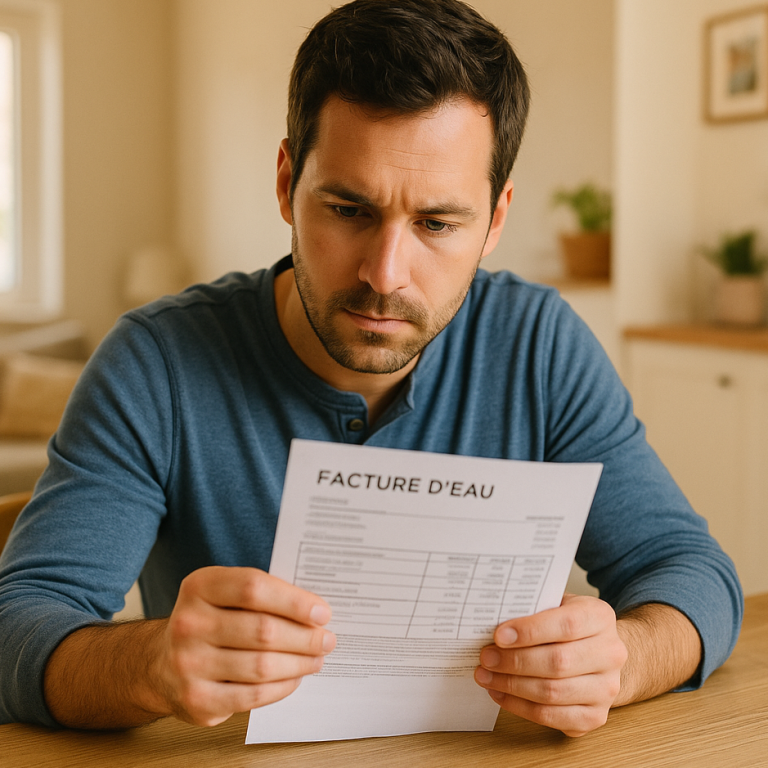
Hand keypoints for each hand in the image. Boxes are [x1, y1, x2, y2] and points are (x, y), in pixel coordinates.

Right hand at [151, 566, 335, 726]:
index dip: (294, 601)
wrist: (162, 664)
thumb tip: (314, 611)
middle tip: (327, 639)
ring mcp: (189, 664)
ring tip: (316, 658)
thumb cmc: (210, 621)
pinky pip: (253, 695)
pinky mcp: (197, 700)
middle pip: (263, 630)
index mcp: (199, 586)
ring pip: (262, 666)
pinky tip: (295, 678)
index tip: (322, 612)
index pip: (254, 588)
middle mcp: (189, 623)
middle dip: (305, 637)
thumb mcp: (225, 594)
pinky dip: (282, 687)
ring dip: (299, 663)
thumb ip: (263, 595)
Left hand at [474, 594, 626, 736]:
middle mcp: (611, 654)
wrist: (600, 653)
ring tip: (486, 676)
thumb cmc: (568, 625)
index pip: (567, 625)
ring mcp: (606, 689)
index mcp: (599, 617)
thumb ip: (533, 609)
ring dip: (512, 686)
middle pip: (558, 662)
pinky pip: (552, 717)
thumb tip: (492, 621)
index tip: (498, 635)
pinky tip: (500, 694)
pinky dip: (520, 707)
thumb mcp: (556, 604)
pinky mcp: (594, 716)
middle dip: (515, 662)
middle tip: (486, 658)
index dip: (530, 631)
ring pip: (553, 693)